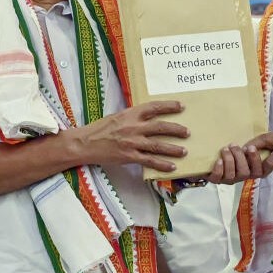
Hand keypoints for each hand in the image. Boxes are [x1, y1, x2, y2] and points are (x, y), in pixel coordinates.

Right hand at [67, 100, 188, 172]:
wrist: (85, 143)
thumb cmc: (100, 129)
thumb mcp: (117, 117)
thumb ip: (132, 117)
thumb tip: (148, 117)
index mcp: (130, 114)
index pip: (154, 107)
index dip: (169, 106)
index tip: (181, 106)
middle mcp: (133, 126)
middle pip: (160, 126)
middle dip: (176, 129)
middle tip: (188, 132)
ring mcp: (132, 142)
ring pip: (158, 145)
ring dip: (173, 148)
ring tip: (184, 150)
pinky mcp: (129, 156)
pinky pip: (149, 160)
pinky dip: (162, 164)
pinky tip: (171, 167)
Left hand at [206, 143, 263, 183]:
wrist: (216, 151)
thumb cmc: (238, 146)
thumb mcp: (253, 141)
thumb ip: (259, 142)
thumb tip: (256, 143)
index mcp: (255, 169)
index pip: (263, 171)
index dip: (260, 162)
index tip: (252, 147)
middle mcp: (243, 176)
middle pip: (245, 174)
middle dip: (239, 157)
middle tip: (234, 146)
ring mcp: (230, 179)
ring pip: (232, 176)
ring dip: (229, 160)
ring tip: (226, 149)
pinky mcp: (217, 178)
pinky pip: (218, 178)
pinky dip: (218, 169)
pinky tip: (219, 160)